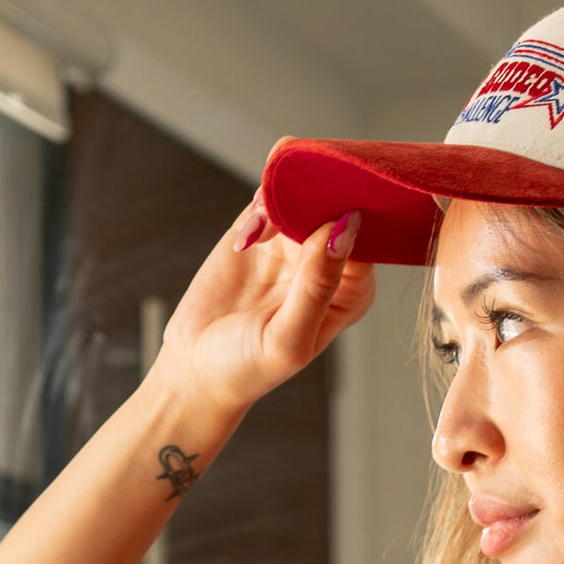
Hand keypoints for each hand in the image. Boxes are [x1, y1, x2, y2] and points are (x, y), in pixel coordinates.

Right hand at [153, 139, 375, 418]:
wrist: (196, 368)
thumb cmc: (249, 366)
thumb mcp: (287, 337)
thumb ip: (318, 284)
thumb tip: (346, 226)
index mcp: (352, 292)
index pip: (367, 240)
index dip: (350, 213)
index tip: (325, 208)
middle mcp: (330, 263)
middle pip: (338, 208)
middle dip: (315, 198)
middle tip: (284, 214)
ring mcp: (295, 244)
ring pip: (304, 195)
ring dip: (281, 203)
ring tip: (255, 237)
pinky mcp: (261, 231)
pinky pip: (270, 196)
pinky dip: (259, 207)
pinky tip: (243, 241)